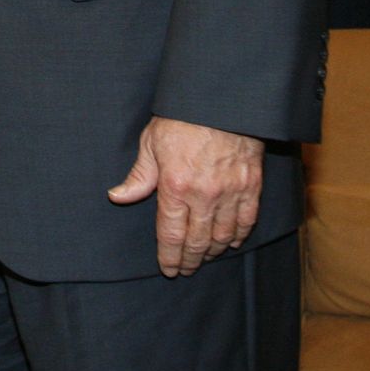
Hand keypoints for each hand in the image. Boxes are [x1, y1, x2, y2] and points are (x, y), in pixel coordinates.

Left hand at [108, 117, 263, 276]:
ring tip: (203, 258)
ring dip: (212, 252)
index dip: (169, 256)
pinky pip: (246, 221)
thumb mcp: (151, 143)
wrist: (220, 101)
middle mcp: (204, 195)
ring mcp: (231, 193)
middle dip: (189, 260)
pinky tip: (230, 242)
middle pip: (197, 241)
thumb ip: (139, 176)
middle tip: (185, 270)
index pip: (171, 234)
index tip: (168, 268)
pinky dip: (238, 236)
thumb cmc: (181, 119)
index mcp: (175, 185)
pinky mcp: (251, 186)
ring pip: (222, 236)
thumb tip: (118, 196)